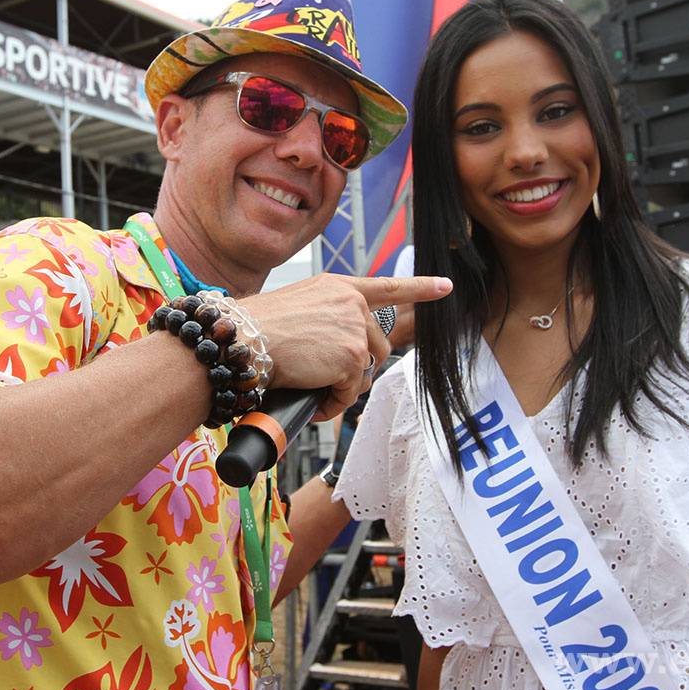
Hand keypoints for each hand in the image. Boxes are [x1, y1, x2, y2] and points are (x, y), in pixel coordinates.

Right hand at [239, 273, 451, 419]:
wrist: (243, 338)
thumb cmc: (258, 328)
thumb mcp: (299, 307)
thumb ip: (327, 318)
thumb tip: (340, 351)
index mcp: (339, 287)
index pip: (388, 286)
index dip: (420, 287)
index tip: (445, 286)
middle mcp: (352, 303)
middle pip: (377, 346)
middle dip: (357, 369)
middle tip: (328, 380)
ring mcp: (354, 329)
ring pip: (364, 371)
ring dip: (342, 387)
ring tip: (313, 387)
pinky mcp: (351, 357)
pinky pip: (350, 393)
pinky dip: (332, 403)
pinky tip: (313, 398)